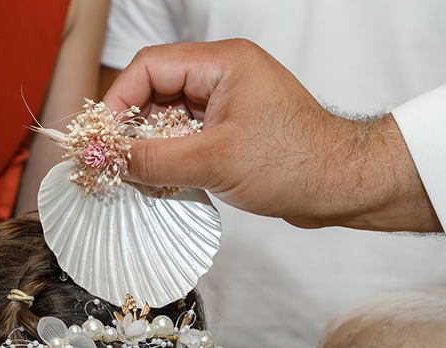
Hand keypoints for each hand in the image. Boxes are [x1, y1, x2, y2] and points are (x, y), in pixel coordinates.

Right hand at [102, 39, 440, 231]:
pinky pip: (186, 138)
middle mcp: (224, 76)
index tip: (103, 138)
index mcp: (223, 63)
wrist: (341, 186)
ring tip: (137, 176)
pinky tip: (161, 182)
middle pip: (155, 91)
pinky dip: (169, 159)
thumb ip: (155, 160)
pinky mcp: (232, 132)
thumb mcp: (215, 162)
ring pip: (168, 118)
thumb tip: (110, 161)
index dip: (120, 101)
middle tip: (114, 161)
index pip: (150, 67)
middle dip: (132, 127)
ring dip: (149, 147)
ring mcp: (228, 104)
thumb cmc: (297, 162)